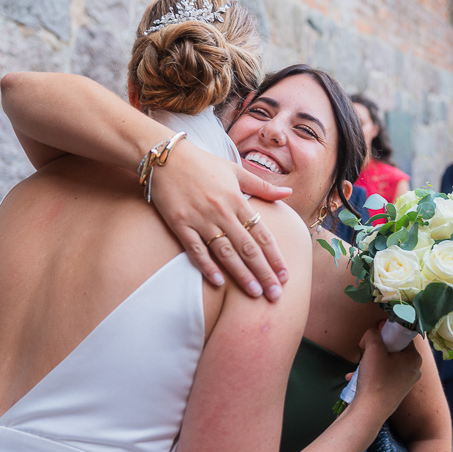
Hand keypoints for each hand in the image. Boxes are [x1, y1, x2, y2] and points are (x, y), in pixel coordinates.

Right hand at [149, 141, 291, 299]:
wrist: (165, 157)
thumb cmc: (203, 163)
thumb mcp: (235, 170)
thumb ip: (262, 186)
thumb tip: (288, 194)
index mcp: (237, 200)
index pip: (261, 233)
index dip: (274, 256)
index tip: (285, 275)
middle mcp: (221, 211)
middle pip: (247, 248)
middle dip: (263, 272)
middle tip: (275, 294)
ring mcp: (200, 219)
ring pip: (225, 252)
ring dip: (241, 274)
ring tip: (254, 293)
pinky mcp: (180, 224)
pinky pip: (195, 250)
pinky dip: (207, 266)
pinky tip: (219, 281)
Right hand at [351, 328, 421, 422]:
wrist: (370, 411)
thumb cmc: (375, 380)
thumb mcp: (373, 349)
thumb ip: (373, 334)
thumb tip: (374, 332)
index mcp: (414, 358)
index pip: (402, 336)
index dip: (386, 332)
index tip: (374, 334)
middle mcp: (414, 370)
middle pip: (394, 349)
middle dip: (376, 348)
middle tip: (365, 350)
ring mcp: (405, 382)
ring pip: (386, 363)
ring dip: (370, 361)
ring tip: (359, 366)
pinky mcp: (396, 391)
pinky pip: (383, 376)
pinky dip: (371, 374)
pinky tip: (356, 377)